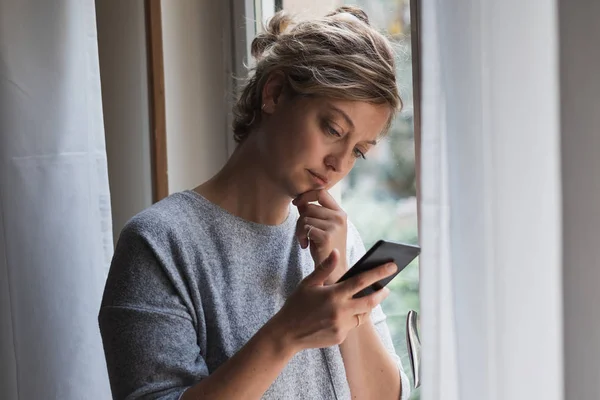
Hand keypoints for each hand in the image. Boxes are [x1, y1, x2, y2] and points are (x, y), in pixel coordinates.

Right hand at [271, 249, 396, 351]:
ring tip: (368, 298)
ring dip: (368, 306)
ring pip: (363, 315)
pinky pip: (352, 326)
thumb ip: (325, 268)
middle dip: (381, 293)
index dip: (379, 272)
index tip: (392, 266)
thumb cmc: (296, 305)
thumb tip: (336, 252)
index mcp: (333, 295)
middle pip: (370, 301)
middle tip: (386, 288)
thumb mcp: (308, 283)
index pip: (362, 281)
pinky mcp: (340, 337)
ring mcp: (342, 326)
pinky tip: (346, 313)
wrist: (286, 334)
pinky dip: (352, 318)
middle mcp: (341, 311)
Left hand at [293, 190, 347, 283]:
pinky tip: (305, 245)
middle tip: (302, 233)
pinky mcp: (327, 235)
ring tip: (305, 240)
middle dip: (300, 220)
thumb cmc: (325, 249)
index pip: (322, 192)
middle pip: (309, 207)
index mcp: (340, 213)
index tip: (296, 203)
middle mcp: (339, 217)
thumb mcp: (320, 228)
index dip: (306, 195)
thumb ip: (312, 213)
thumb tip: (299, 200)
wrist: (333, 270)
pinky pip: (305, 228)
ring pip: (305, 218)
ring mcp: (334, 226)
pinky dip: (300, 236)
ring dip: (299, 230)